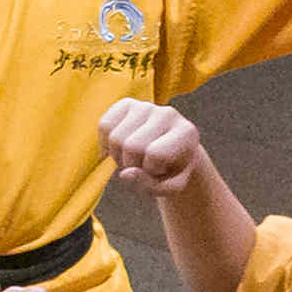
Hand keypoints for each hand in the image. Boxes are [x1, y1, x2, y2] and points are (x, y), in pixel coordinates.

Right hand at [93, 96, 212, 200]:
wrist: (171, 152)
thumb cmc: (170, 171)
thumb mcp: (169, 187)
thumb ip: (151, 186)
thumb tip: (125, 174)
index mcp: (187, 133)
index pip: (155, 153)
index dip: (151, 169)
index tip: (160, 170)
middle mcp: (169, 114)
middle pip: (132, 146)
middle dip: (131, 164)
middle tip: (141, 166)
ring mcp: (147, 106)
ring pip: (115, 137)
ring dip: (117, 156)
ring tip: (131, 158)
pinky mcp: (127, 103)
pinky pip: (104, 124)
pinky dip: (105, 143)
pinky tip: (117, 149)